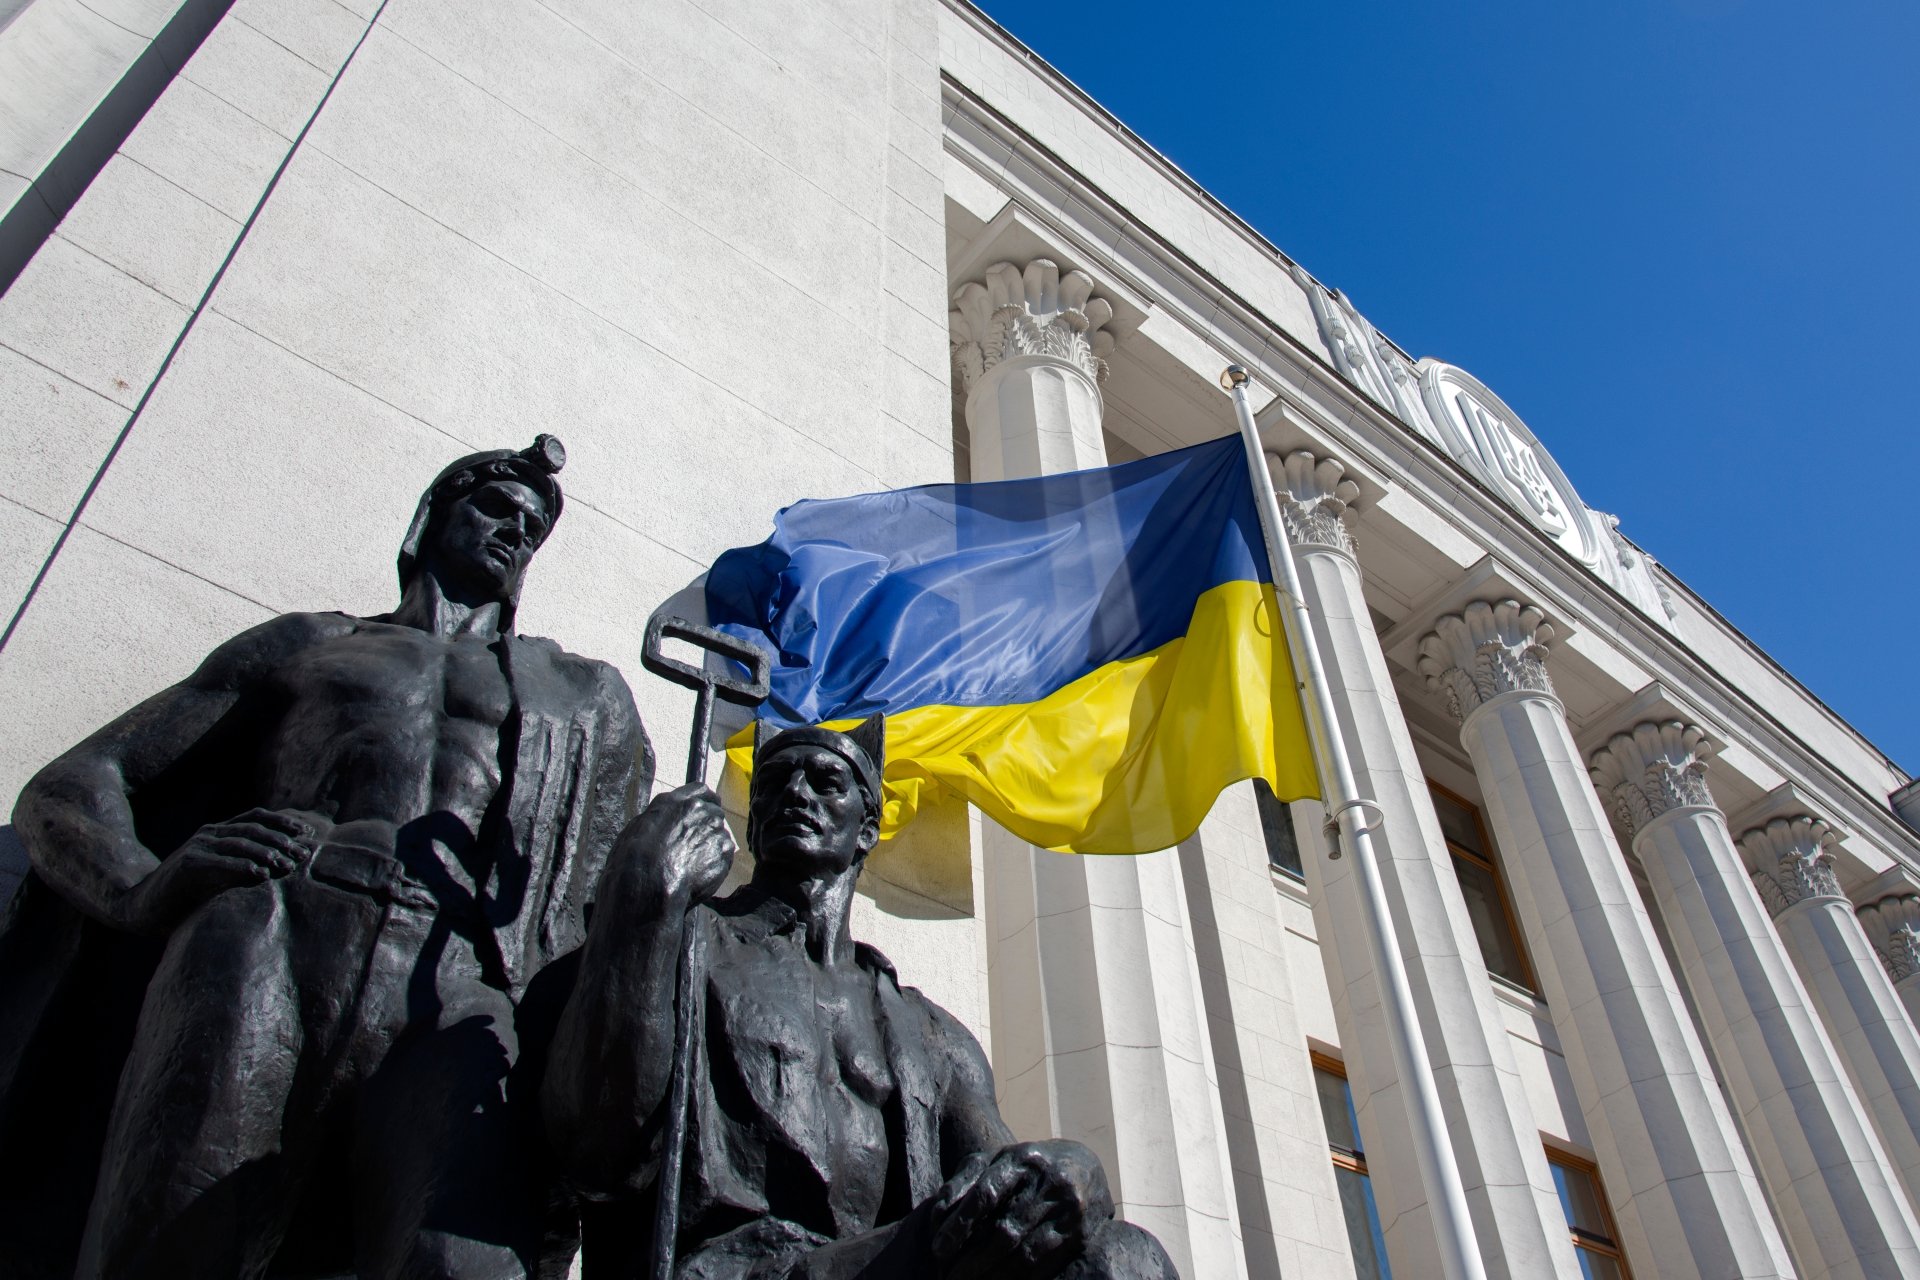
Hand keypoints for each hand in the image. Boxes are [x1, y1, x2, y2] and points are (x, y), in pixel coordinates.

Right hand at [119, 808, 314, 933]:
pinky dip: (241, 867)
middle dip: (282, 840)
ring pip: (239, 842)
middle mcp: (209, 834)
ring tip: (286, 865)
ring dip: (266, 852)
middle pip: (253, 829)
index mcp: (219, 832)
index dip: (283, 822)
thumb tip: (281, 868)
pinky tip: (259, 874)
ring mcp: (197, 847)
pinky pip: (219, 862)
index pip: (256, 818)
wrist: (142, 905)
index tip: (307, 833)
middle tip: (302, 855)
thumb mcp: (220, 876)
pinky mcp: (187, 864)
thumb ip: (244, 867)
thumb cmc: (187, 894)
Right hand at [606, 784, 734, 909]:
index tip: (707, 808)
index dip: (704, 800)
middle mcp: (699, 811)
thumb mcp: (636, 828)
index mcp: (675, 802)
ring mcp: (715, 831)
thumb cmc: (634, 860)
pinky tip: (699, 875)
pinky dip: (716, 864)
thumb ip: (658, 818)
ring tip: (692, 866)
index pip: (700, 791)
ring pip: (719, 836)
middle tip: (694, 847)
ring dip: (710, 847)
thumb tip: (663, 821)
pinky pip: (724, 856)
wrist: (649, 886)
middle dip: (707, 827)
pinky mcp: (724, 852)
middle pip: (713, 813)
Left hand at [929, 1140, 1113, 1279]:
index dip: (959, 1224)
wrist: (1084, 1168)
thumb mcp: (996, 1161)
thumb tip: (938, 1212)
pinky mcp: (1080, 1231)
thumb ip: (965, 1180)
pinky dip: (1019, 1279)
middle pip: (1004, 1231)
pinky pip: (1044, 1263)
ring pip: (1024, 1253)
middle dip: (972, 1261)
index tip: (938, 1250)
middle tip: (949, 1279)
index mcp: (1020, 1159)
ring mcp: (1067, 1207)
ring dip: (993, 1276)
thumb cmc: (1027, 1168)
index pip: (984, 1194)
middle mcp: (1046, 1181)